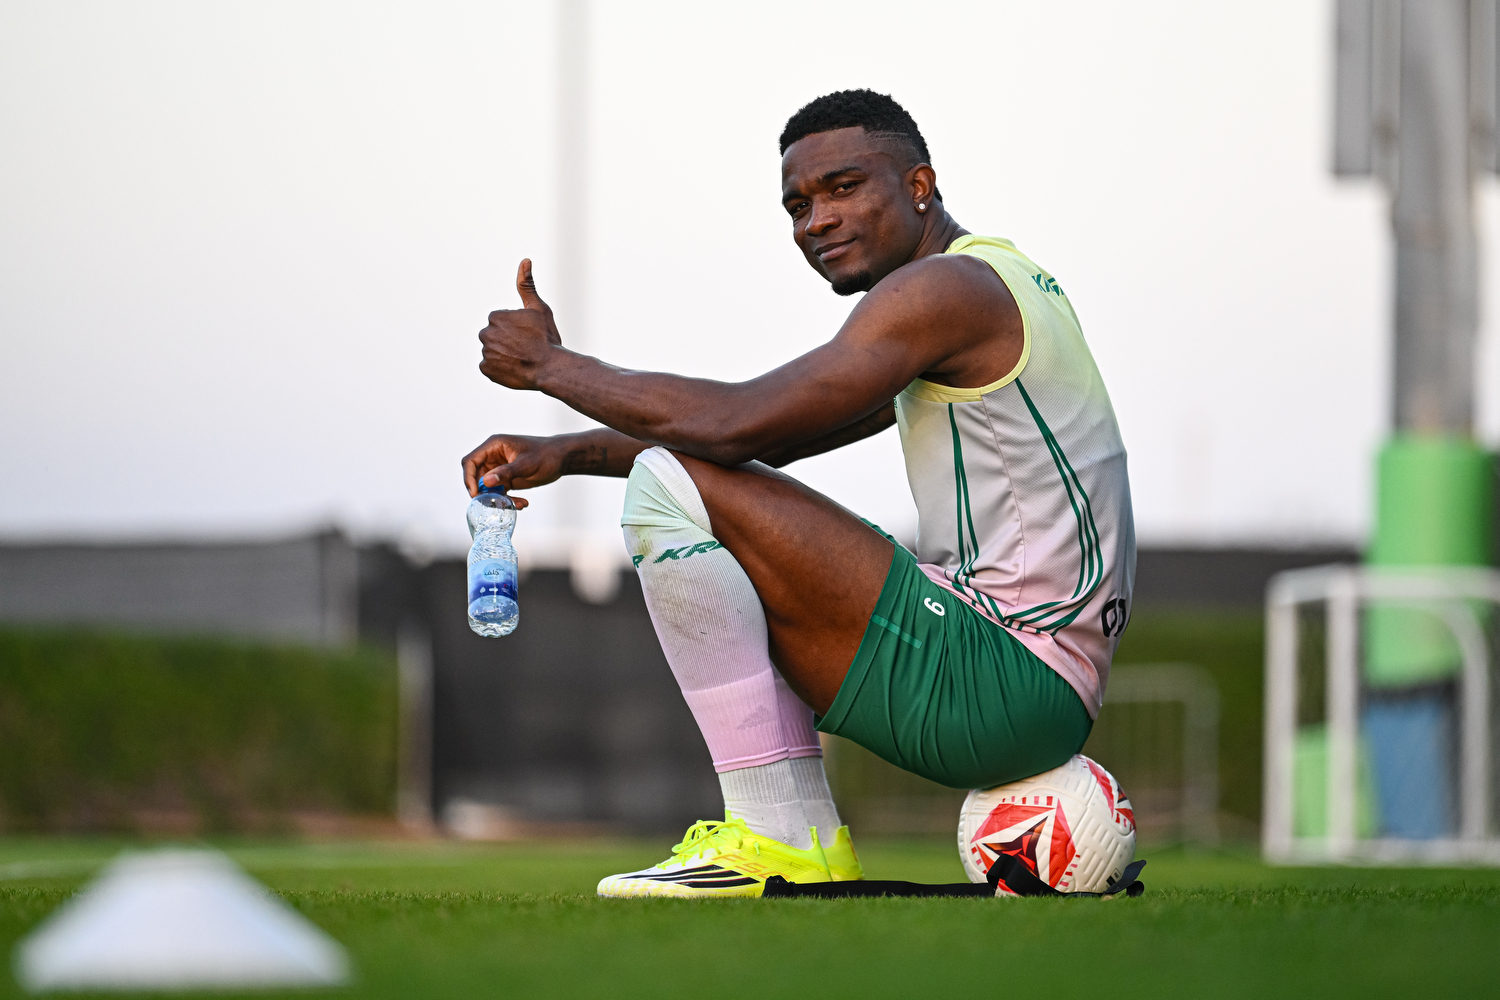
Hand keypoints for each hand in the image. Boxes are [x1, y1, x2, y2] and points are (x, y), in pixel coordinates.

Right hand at [461, 433, 569, 506]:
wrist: (561, 459)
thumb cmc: (546, 455)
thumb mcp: (527, 464)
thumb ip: (506, 473)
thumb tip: (486, 482)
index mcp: (494, 446)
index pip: (470, 461)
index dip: (468, 478)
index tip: (476, 493)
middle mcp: (493, 457)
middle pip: (475, 477)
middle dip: (483, 492)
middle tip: (494, 504)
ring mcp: (499, 469)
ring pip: (487, 488)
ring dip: (497, 499)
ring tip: (517, 505)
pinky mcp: (506, 480)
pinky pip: (499, 493)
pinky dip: (507, 501)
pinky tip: (522, 503)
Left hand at [478, 259, 561, 389]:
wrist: (551, 368)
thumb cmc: (547, 338)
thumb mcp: (539, 308)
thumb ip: (527, 285)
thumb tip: (525, 260)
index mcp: (495, 316)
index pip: (502, 322)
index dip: (517, 328)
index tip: (529, 334)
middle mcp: (486, 333)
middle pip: (495, 336)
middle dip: (508, 341)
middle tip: (526, 348)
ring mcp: (485, 353)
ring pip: (494, 351)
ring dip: (505, 355)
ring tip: (523, 359)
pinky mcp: (486, 370)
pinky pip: (491, 367)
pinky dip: (500, 368)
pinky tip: (515, 369)